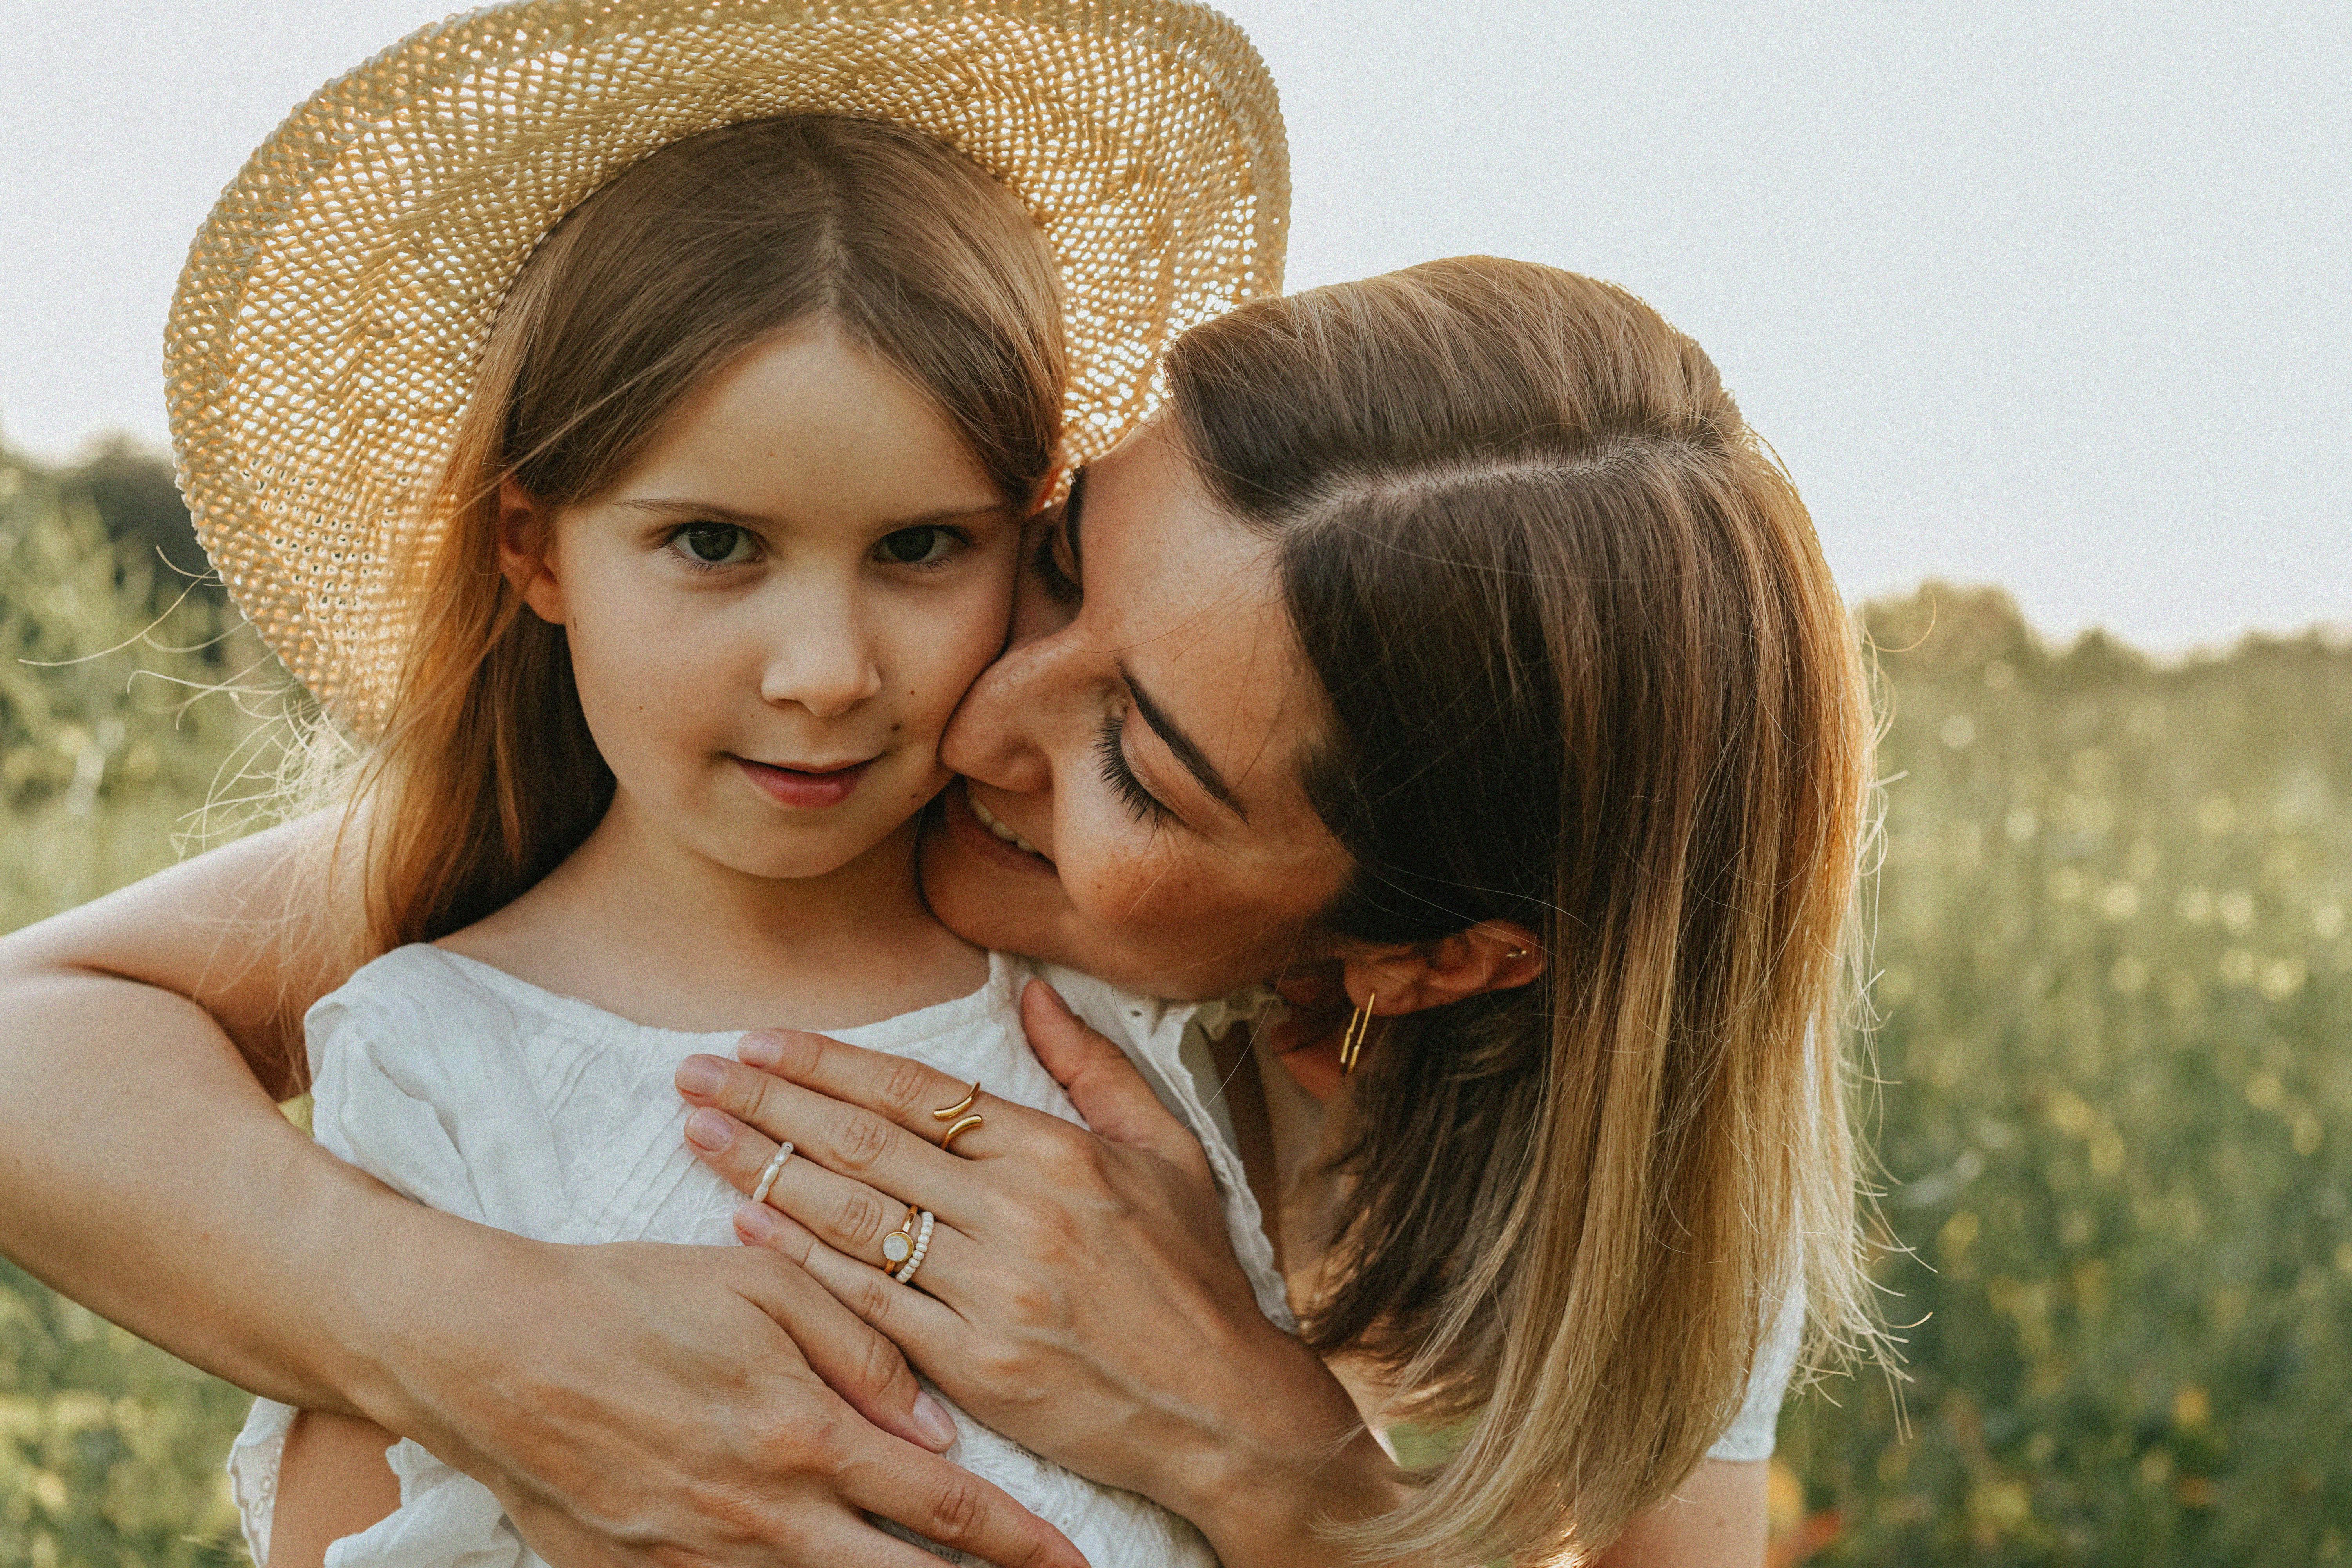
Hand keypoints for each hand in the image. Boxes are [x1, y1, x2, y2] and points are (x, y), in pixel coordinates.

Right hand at [363, 1219, 1086, 1567]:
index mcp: (807, 1439)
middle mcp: (767, 1518)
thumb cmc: (632, 1303)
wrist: (492, 1353)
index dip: (1022, 1543)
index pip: (947, 1508)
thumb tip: (936, 1429)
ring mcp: (706, 1562)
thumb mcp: (761, 1295)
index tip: (1078, 1563)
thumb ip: (861, 1351)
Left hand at [673, 980, 1404, 1566]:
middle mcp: (1018, 1214)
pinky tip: (747, 1223)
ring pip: (853, 1216)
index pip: (918, 1092)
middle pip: (866, 1144)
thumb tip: (1034, 993)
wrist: (1223, 1408)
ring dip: (764, 1169)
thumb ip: (1094, 1069)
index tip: (760, 1041)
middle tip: (695, 1073)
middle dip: (769, 1102)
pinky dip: (802, 1260)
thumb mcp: (1168, 1153)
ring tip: (699, 1133)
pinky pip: (866, 1303)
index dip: (829, 1063)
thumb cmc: (1195, 1280)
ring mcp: (992, 1290)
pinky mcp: (974, 1364)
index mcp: (1058, 1155)